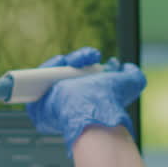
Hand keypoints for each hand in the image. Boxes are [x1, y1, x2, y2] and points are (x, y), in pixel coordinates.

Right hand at [26, 47, 144, 150]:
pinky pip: (34, 84)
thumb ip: (133, 75)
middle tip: (88, 58)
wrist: (91, 109)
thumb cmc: (108, 100)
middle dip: (77, 60)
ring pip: (50, 77)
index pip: (82, 77)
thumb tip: (128, 68)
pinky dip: (43, 70)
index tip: (96, 56)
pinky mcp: (38, 108)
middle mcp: (69, 105)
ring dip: (60, 63)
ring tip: (70, 60)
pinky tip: (57, 64)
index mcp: (86, 101)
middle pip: (65, 74)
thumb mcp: (129, 84)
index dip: (88, 62)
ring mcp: (52, 107)